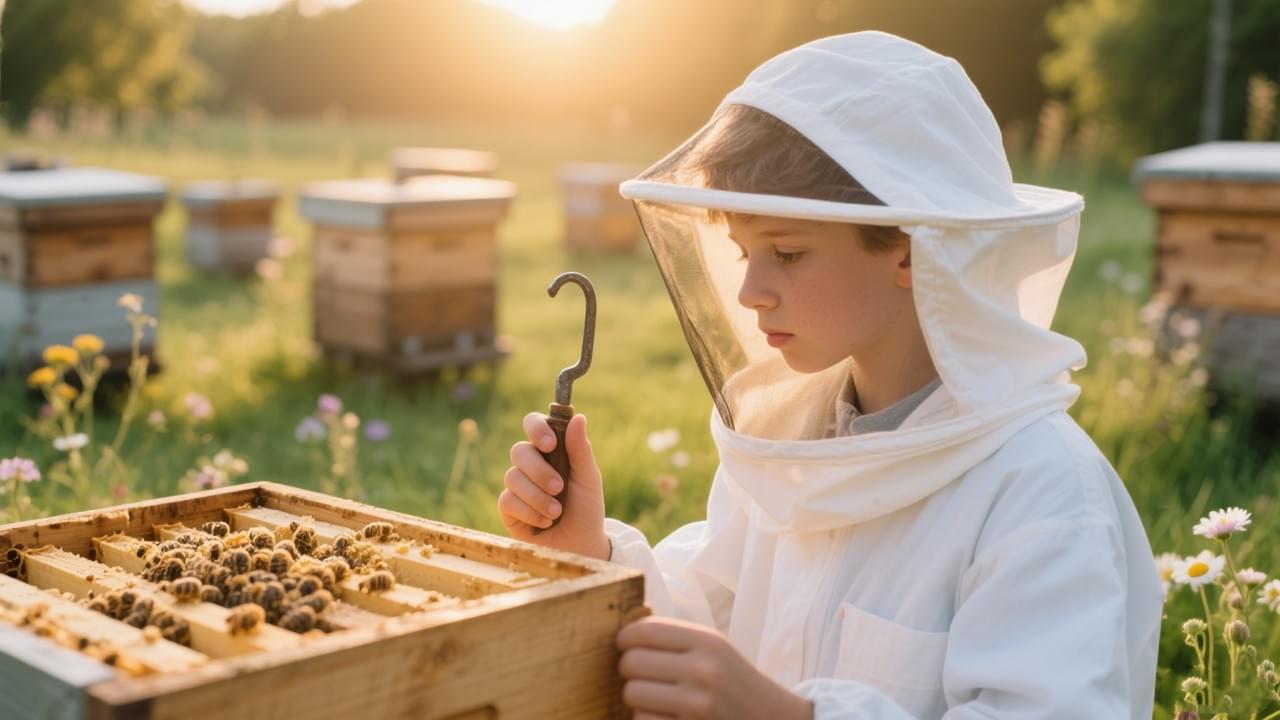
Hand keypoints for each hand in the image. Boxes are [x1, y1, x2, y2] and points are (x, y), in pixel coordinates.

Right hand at [498, 412, 609, 559]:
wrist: (581, 545)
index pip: (533, 424)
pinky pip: (508, 501)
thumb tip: (578, 417)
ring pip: (512, 477)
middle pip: (519, 451)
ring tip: (557, 513)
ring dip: (538, 497)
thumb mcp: (589, 479)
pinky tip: (545, 523)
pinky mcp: (508, 508)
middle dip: (539, 470)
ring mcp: (517, 486)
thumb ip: (581, 450)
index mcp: (550, 450)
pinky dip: (530, 512)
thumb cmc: (586, 508)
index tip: (550, 444)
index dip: (536, 428)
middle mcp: (530, 464)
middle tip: (559, 487)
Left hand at [617, 617, 813, 719]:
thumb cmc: (732, 681)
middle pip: (631, 662)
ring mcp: (697, 705)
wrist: (771, 718)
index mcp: (707, 641)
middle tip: (642, 675)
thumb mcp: (713, 648)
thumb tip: (622, 632)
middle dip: (629, 670)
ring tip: (657, 697)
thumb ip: (674, 637)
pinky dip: (648, 719)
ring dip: (637, 698)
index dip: (625, 639)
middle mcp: (703, 670)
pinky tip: (666, 715)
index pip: (643, 631)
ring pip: (632, 694)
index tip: (625, 646)